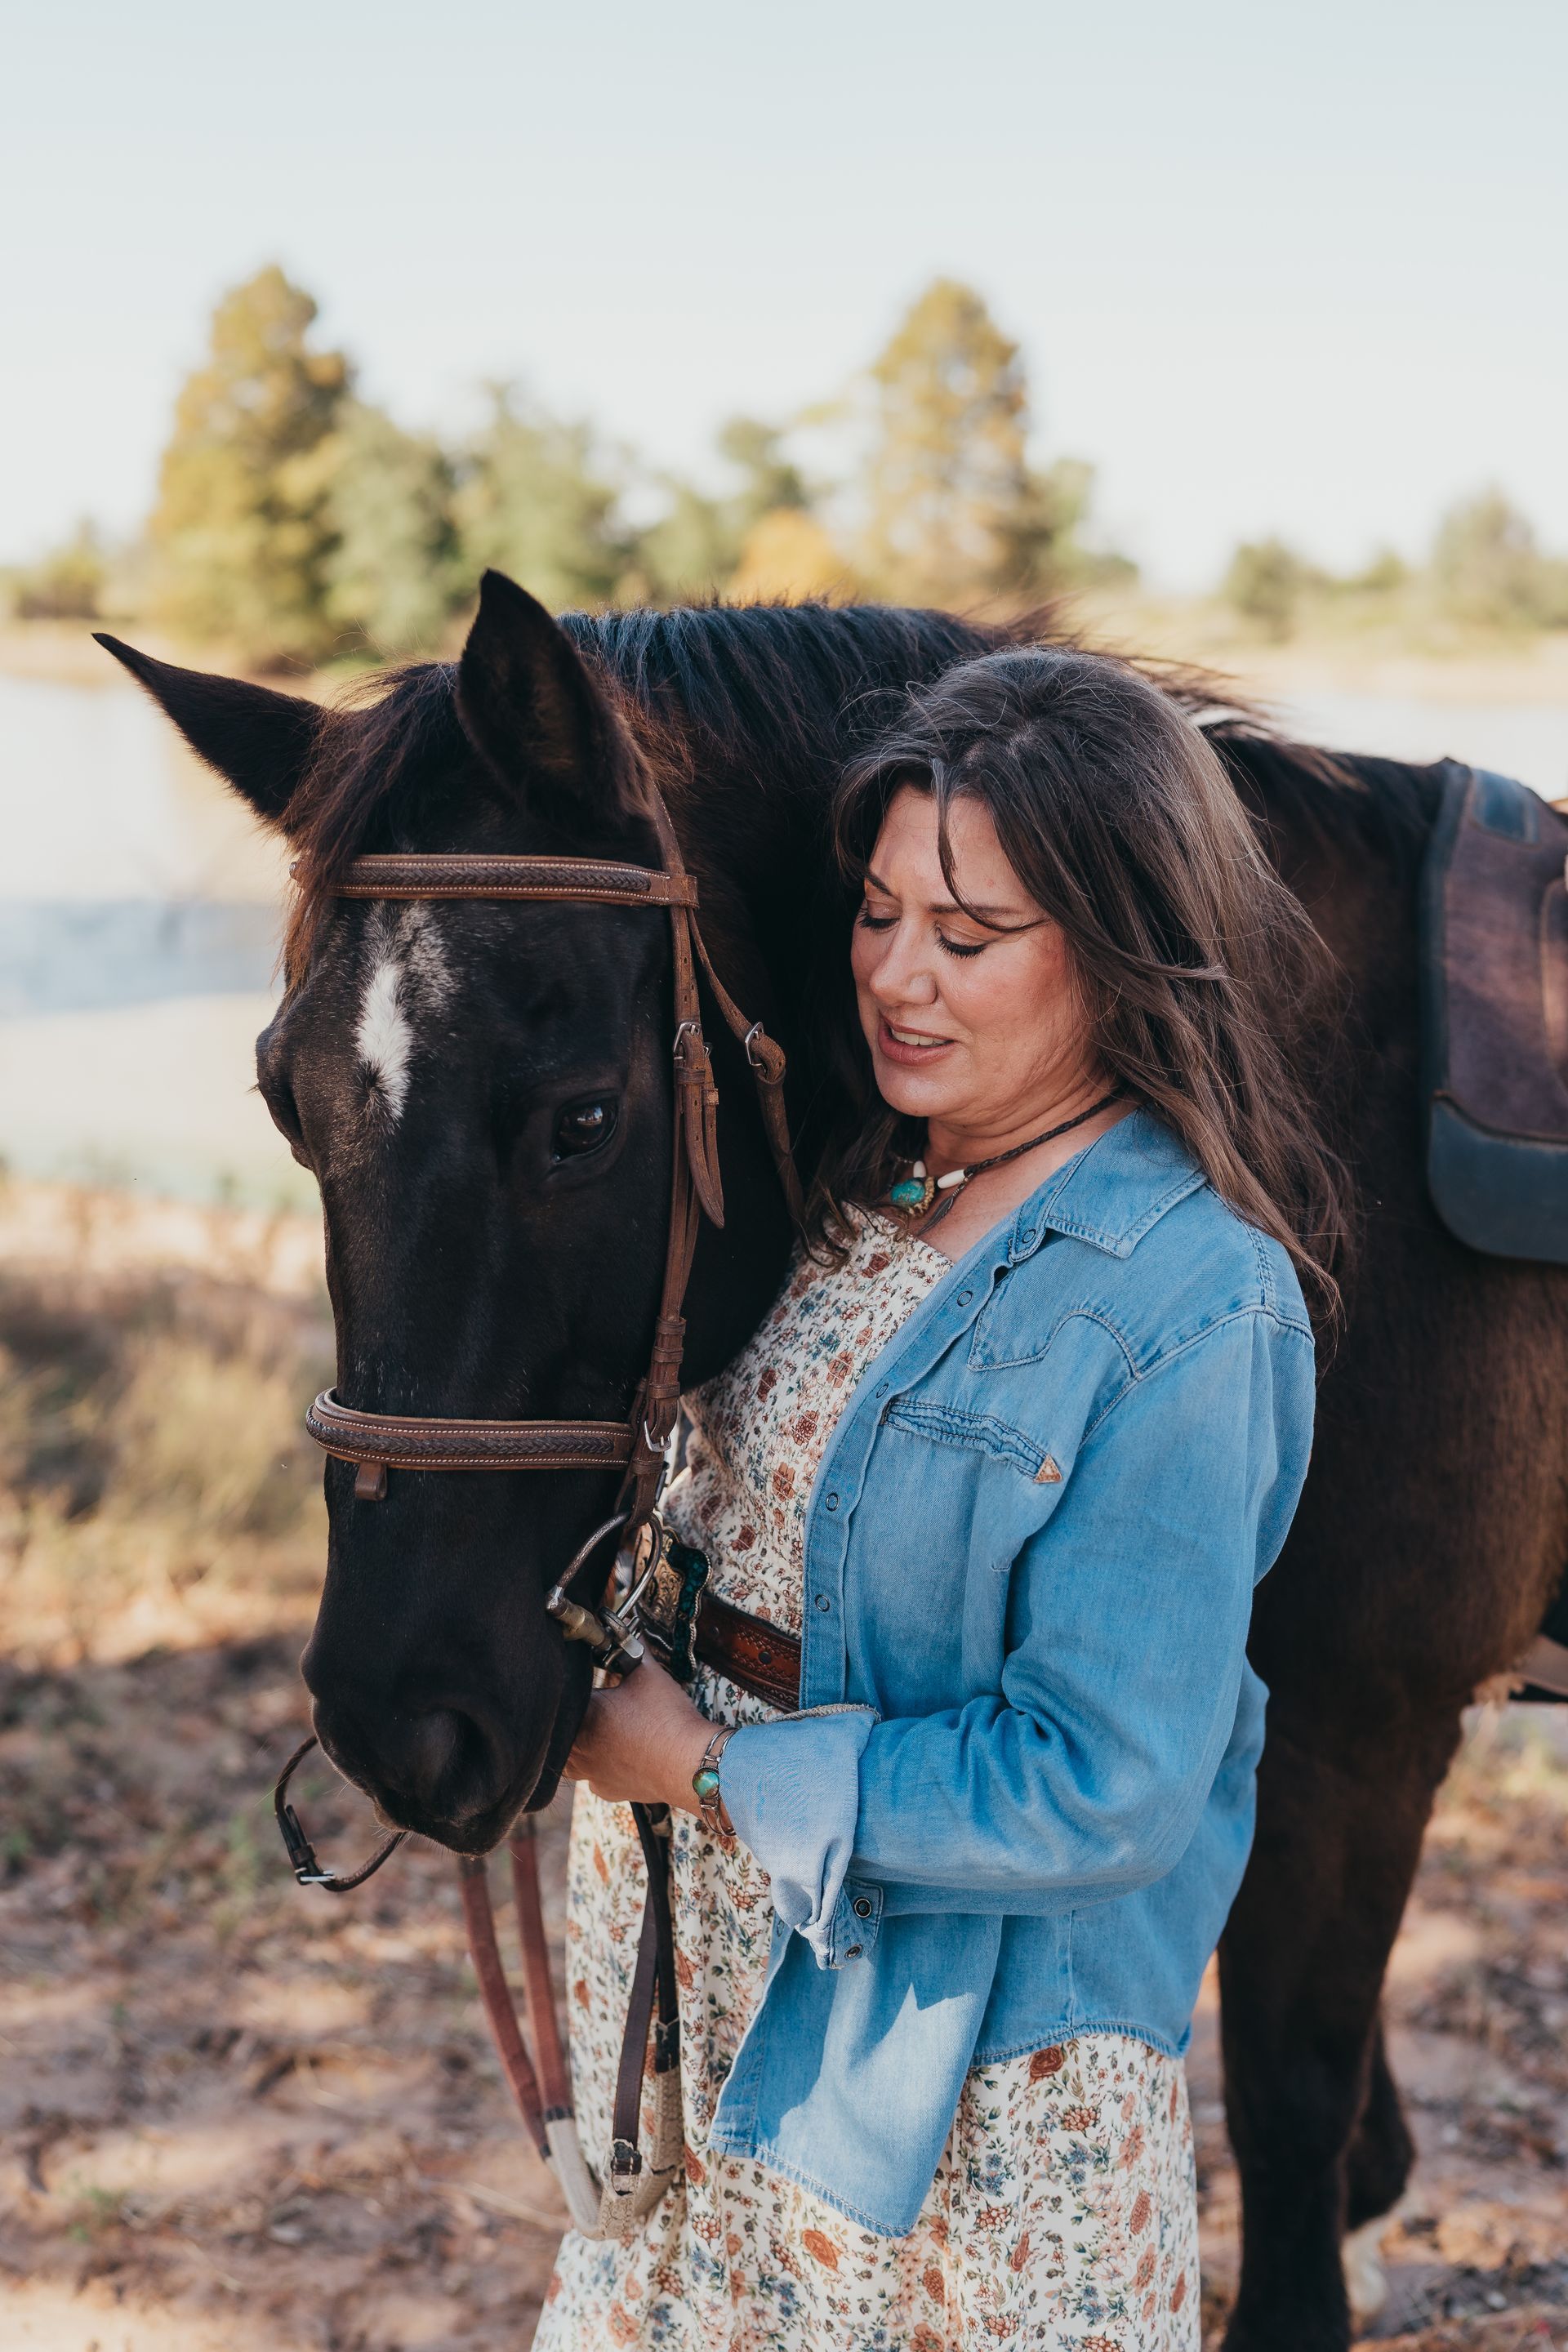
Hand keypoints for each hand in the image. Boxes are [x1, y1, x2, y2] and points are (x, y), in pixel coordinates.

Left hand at [563, 1654, 714, 1812]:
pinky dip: (599, 1765)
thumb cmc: (668, 1720)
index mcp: (582, 1716)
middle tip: (596, 1702)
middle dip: (577, 1714)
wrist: (690, 1764)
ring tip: (599, 1728)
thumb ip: (631, 1649)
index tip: (590, 1677)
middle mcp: (578, 1748)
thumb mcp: (649, 1674)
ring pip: (570, 1757)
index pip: (568, 1693)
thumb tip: (626, 1633)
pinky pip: (591, 1777)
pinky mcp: (606, 1790)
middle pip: (562, 1728)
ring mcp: (590, 1773)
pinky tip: (614, 1754)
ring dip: (579, 1742)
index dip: (577, 1681)